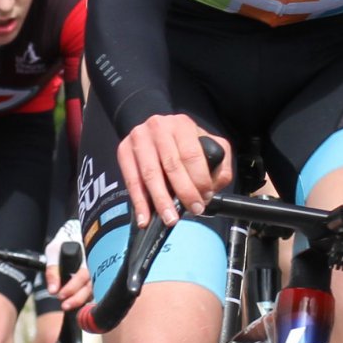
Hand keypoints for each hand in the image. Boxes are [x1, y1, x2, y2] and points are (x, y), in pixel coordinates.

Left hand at [43, 223, 93, 313]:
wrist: (78, 233)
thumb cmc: (66, 241)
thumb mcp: (54, 250)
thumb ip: (52, 269)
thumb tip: (53, 290)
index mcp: (89, 253)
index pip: (83, 273)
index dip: (72, 286)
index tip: (60, 294)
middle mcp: (98, 262)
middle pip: (92, 285)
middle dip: (77, 297)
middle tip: (64, 304)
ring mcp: (101, 270)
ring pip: (95, 290)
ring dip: (81, 300)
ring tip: (67, 305)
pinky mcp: (100, 278)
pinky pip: (96, 291)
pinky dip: (87, 299)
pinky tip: (77, 303)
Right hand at [115, 113, 226, 230]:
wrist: (155, 131)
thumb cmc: (184, 144)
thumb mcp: (208, 145)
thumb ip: (219, 165)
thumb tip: (212, 187)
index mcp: (182, 124)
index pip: (191, 154)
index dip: (199, 179)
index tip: (205, 198)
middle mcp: (158, 127)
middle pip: (171, 165)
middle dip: (184, 192)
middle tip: (193, 210)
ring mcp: (138, 138)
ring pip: (150, 174)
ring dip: (161, 200)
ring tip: (170, 218)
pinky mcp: (123, 150)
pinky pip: (131, 180)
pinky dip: (139, 202)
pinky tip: (145, 217)